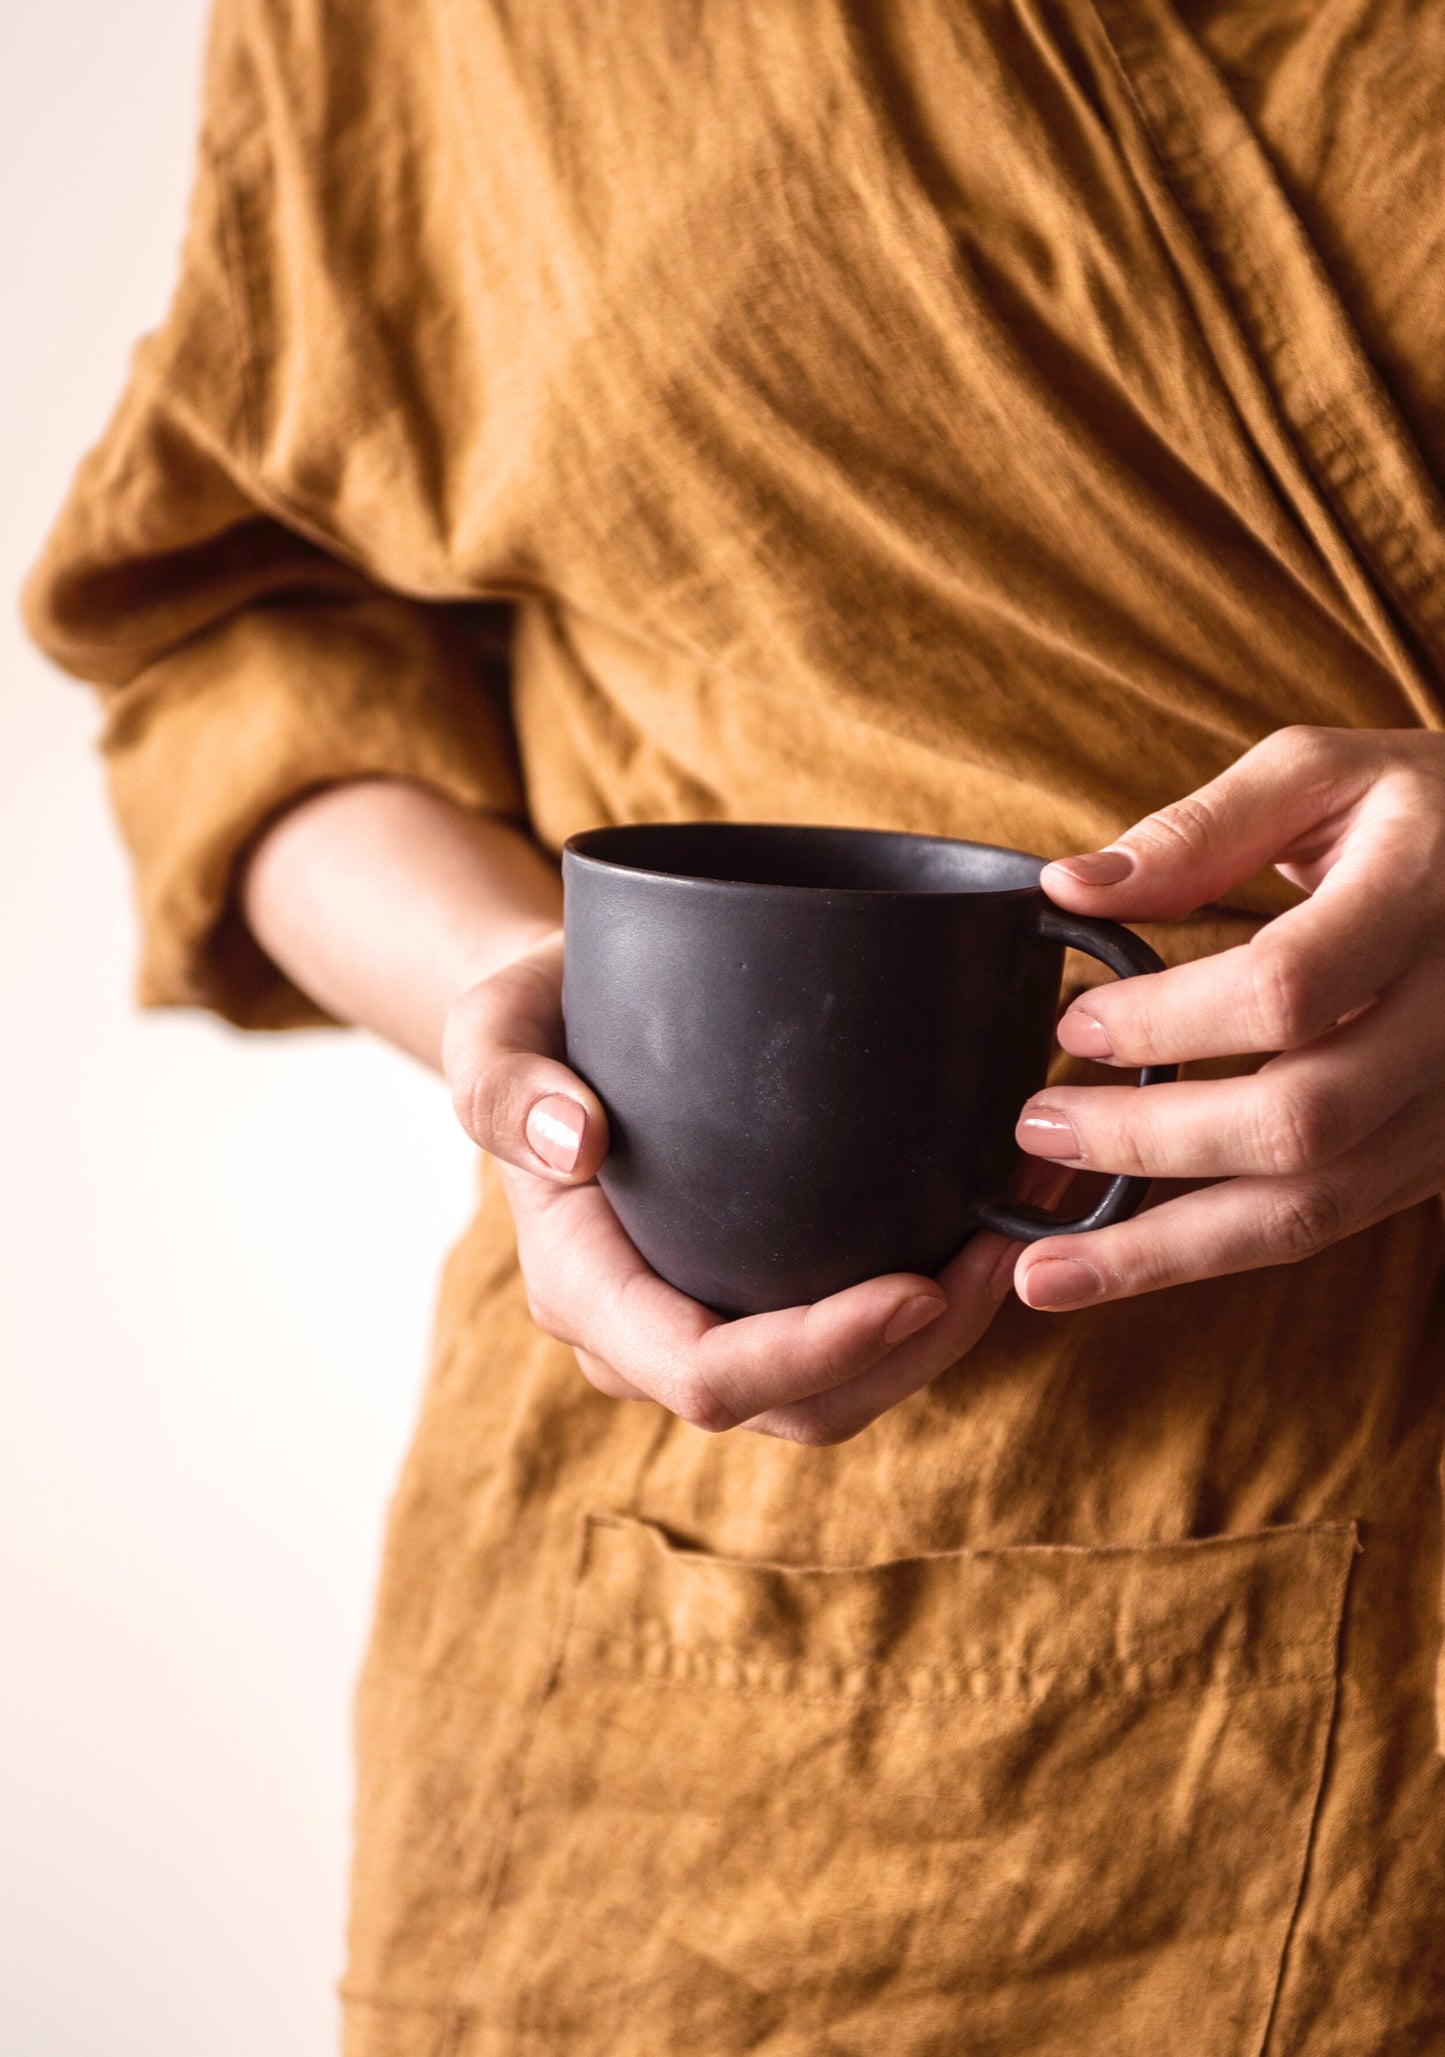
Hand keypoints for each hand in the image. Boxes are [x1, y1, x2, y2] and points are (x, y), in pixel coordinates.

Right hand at [444, 931, 1028, 1443]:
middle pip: (799, 1410)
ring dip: (941, 1342)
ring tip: (1020, 1241)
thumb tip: (575, 1143)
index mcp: (585, 1292)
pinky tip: (994, 1227)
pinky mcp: (758, 1296)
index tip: (920, 1285)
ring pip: (841, 1397)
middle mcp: (645, 1339)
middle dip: (916, 1356)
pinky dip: (933, 1308)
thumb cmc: (534, 1019)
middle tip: (1004, 1254)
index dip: (819, 1354)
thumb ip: (504, 1081)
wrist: (560, 1020)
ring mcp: (706, 1326)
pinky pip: (851, 1346)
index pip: (707, 1374)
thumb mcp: (491, 1025)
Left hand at [1011, 725, 1444, 1311]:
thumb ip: (1202, 829)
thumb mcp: (1325, 775)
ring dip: (1166, 1251)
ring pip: (1314, 1210)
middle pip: (1299, 1122)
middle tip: (1036, 1128)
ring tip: (1043, 1273)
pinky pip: (1325, 1224)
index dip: (1167, 1019)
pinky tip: (1126, 1261)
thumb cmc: (1422, 813)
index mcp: (1420, 903)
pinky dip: (1214, 1252)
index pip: (1288, 987)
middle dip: (1149, 1141)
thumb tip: (1071, 888)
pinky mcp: (1439, 1158)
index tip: (1076, 1024)